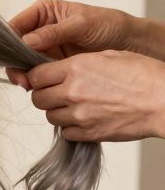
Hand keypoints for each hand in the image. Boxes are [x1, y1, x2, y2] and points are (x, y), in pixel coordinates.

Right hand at [5, 0, 146, 89]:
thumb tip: (27, 41)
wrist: (129, 43)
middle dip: (15, 63)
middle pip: (14, 47)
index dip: (8, 41)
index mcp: (43, 12)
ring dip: (23, 74)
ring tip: (29, 85)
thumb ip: (54, 32)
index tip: (10, 57)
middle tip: (21, 79)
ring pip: (22, 61)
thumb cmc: (108, 25)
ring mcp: (44, 47)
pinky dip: (34, 80)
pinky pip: (36, 72)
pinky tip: (37, 86)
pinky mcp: (51, 63)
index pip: (16, 26)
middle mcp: (39, 29)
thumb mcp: (81, 24)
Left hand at [27, 50, 164, 141]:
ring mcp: (79, 115)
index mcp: (75, 69)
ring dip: (58, 112)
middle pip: (38, 98)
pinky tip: (85, 119)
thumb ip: (79, 63)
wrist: (164, 101)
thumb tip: (60, 70)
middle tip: (57, 94)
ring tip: (76, 106)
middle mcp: (72, 92)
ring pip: (50, 116)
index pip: (36, 76)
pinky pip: (66, 132)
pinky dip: (71, 127)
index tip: (43, 80)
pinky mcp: (89, 133)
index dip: (37, 78)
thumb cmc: (144, 76)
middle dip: (44, 96)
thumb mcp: (109, 56)